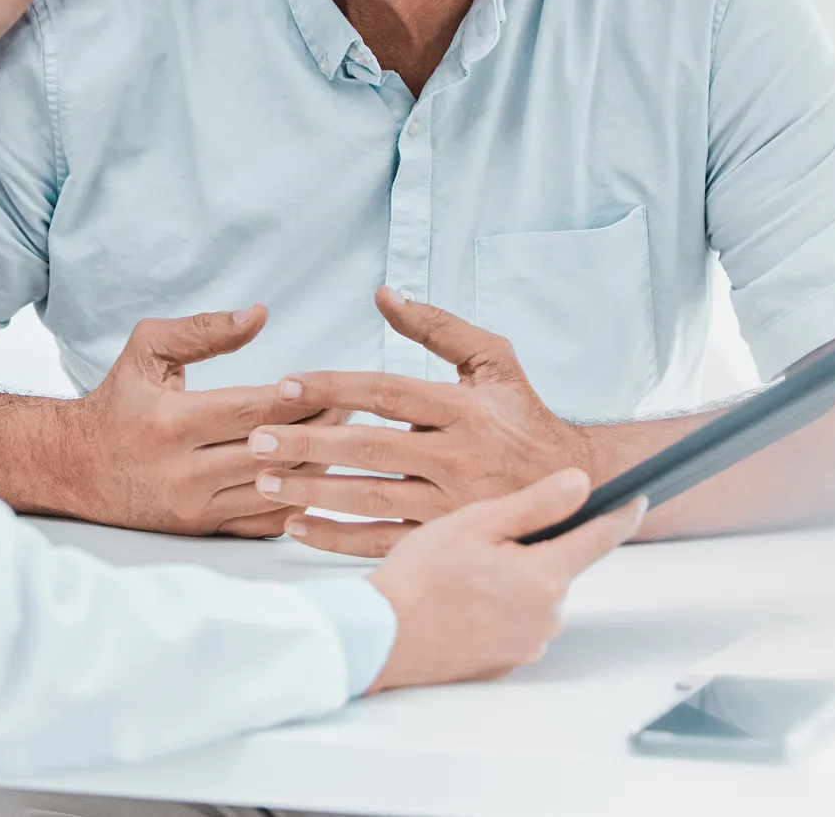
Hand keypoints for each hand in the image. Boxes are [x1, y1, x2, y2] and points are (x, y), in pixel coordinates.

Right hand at [61, 305, 341, 536]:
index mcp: (172, 422)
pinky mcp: (202, 532)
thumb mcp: (147, 349)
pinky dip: (299, 501)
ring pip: (277, 490)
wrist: (74, 468)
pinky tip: (319, 478)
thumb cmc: (118, 401)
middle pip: (274, 451)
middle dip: (321, 429)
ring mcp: (195, 508)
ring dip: (318, 465)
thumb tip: (259, 314)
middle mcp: (183, 471)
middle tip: (356, 407)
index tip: (334, 382)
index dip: (301, 397)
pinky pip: (266, 524)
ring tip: (346, 439)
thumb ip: (203, 330)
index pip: (255, 409)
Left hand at [249, 286, 598, 554]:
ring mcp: (453, 506)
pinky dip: (336, 539)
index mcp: (465, 409)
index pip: (386, 392)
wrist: (580, 487)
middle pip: (370, 448)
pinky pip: (384, 542)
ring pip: (371, 499)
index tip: (284, 385)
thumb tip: (384, 292)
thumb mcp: (493, 361)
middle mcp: (458, 458)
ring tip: (263, 482)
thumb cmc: (524, 416)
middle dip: (308, 444)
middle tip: (255, 441)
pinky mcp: (448, 540)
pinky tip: (295, 527)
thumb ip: (438, 327)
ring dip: (313, 491)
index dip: (333, 387)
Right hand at [363, 469, 644, 690]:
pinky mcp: (506, 663)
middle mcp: (547, 617)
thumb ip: (535, 504)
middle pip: (558, 569)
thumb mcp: (476, 522)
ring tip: (461, 574)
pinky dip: (496, 611)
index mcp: (545, 577)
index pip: (599, 539)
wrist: (382, 636)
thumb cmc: (421, 578)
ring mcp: (527, 645)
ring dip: (512, 582)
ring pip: (535, 598)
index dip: (620, 515)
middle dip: (533, 550)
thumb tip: (580, 484)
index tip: (635, 500)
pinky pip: (515, 626)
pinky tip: (460, 602)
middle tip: (481, 541)